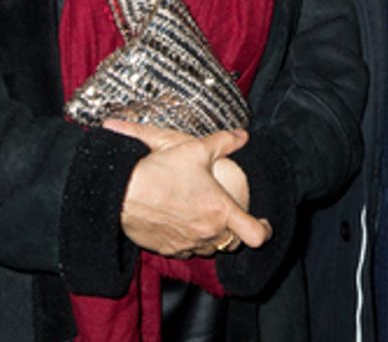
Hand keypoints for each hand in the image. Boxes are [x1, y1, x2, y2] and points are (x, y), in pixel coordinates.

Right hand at [104, 119, 270, 257]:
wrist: (122, 192)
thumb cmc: (160, 170)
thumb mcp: (196, 149)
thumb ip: (224, 143)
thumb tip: (242, 135)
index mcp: (220, 211)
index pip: (256, 235)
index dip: (265, 231)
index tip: (264, 223)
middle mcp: (206, 233)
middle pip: (233, 244)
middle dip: (235, 232)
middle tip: (231, 217)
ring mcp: (186, 244)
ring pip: (209, 249)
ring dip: (211, 237)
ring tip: (205, 218)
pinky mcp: (166, 249)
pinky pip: (185, 251)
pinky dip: (188, 241)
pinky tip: (181, 223)